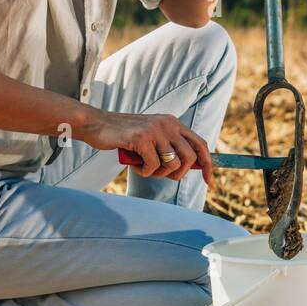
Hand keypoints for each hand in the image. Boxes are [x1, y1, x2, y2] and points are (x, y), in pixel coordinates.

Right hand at [76, 111, 213, 186]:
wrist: (97, 125)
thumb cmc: (124, 136)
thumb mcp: (152, 137)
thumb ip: (169, 147)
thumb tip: (188, 168)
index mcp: (173, 123)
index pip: (200, 144)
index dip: (207, 164)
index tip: (209, 182)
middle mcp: (168, 124)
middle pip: (189, 158)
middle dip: (178, 174)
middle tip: (161, 174)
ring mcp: (155, 130)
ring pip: (172, 164)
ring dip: (159, 173)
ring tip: (145, 168)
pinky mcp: (141, 139)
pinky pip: (153, 166)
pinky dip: (144, 172)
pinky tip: (135, 165)